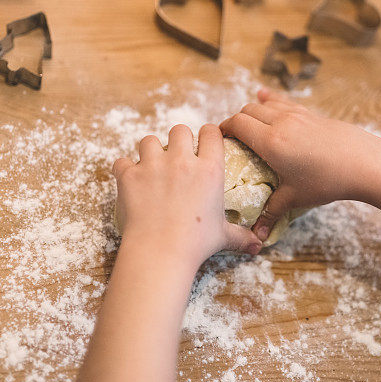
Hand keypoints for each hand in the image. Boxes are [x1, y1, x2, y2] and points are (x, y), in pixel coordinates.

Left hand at [113, 124, 262, 267]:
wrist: (161, 252)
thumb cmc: (196, 244)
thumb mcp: (223, 237)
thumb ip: (241, 236)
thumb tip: (258, 246)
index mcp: (209, 170)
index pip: (211, 133)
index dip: (208, 135)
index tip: (204, 144)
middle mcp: (182, 161)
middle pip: (179, 130)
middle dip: (178, 140)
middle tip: (177, 157)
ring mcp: (153, 165)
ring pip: (149, 140)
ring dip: (150, 150)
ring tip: (151, 166)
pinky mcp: (129, 176)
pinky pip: (122, 162)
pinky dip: (124, 170)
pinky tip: (129, 180)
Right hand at [220, 89, 380, 239]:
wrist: (365, 162)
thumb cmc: (328, 181)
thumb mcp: (295, 198)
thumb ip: (272, 212)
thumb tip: (257, 236)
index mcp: (270, 142)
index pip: (237, 125)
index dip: (223, 129)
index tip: (218, 138)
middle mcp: (280, 122)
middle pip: (248, 111)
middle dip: (236, 121)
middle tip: (233, 138)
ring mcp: (297, 115)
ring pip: (266, 104)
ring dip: (253, 111)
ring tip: (248, 123)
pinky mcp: (311, 114)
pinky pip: (284, 101)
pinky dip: (270, 99)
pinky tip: (264, 95)